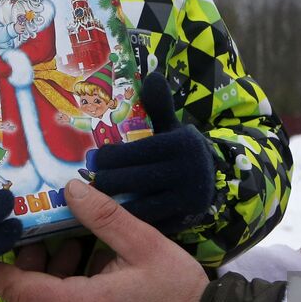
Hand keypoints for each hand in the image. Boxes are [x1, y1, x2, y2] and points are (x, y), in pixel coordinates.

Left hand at [0, 178, 207, 301]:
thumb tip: (71, 187)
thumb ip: (104, 216)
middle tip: (42, 238)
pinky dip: (69, 295)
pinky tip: (97, 270)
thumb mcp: (144, 243)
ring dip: (51, 281)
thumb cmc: (178, 288)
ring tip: (77, 247)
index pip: (20, 290)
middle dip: (26, 270)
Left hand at [89, 73, 214, 230]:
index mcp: (180, 145)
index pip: (132, 152)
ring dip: (112, 205)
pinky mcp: (184, 221)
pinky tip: (113, 220)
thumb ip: (159, 106)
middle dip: (105, 181)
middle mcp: (186, 172)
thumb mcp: (174, 128)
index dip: (108, 159)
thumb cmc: (180, 151)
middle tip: (89, 180)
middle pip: (130, 180)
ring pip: (136, 206)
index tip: (95, 160)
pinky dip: (129, 223)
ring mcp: (186, 200)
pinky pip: (147, 224)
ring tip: (95, 199)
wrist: (211, 181)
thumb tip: (152, 77)